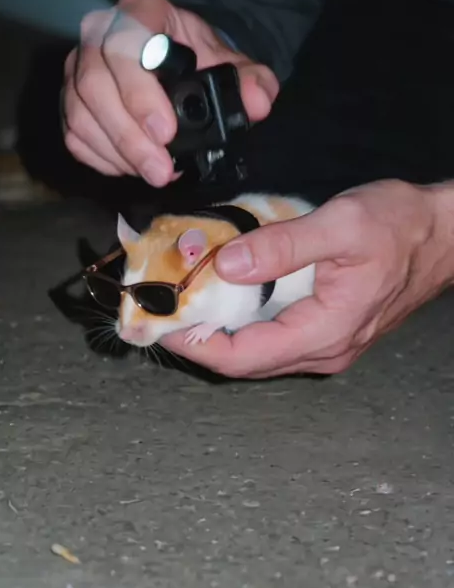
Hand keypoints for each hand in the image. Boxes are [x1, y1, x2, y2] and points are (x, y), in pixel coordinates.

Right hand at [62, 0, 277, 184]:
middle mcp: (98, 32)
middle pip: (94, 83)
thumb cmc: (202, 59)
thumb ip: (252, 80)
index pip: (124, 43)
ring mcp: (79, 67)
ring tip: (153, 173)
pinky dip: (102, 157)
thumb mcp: (234, 64)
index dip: (139, 91)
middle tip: (161, 169)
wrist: (183, 61)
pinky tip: (131, 168)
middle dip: (128, 135)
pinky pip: (74, 132)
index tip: (166, 132)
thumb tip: (257, 102)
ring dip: (116, 152)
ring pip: (80, 112)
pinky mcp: (71, 98)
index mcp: (140, 11)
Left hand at [161, 180, 453, 377]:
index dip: (196, 344)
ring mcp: (329, 344)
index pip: (243, 358)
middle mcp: (325, 351)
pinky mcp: (330, 331)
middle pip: (246, 362)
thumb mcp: (339, 225)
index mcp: (325, 332)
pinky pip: (276, 338)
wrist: (441, 234)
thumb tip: (227, 264)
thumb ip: (282, 246)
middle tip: (166, 308)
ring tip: (189, 301)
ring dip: (222, 333)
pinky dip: (245, 323)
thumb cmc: (399, 227)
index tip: (162, 322)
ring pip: (260, 353)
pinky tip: (228, 297)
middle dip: (202, 339)